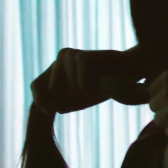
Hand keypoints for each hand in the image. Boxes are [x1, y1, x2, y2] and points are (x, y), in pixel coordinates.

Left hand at [31, 47, 147, 115]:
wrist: (130, 70)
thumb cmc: (104, 85)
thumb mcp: (78, 97)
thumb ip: (60, 102)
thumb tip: (47, 108)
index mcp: (57, 66)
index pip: (36, 85)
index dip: (41, 101)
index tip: (50, 111)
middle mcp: (62, 57)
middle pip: (52, 91)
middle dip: (69, 100)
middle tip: (89, 94)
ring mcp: (71, 55)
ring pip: (67, 90)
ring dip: (85, 94)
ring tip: (98, 85)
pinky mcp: (83, 57)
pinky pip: (83, 86)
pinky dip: (94, 90)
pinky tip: (104, 82)